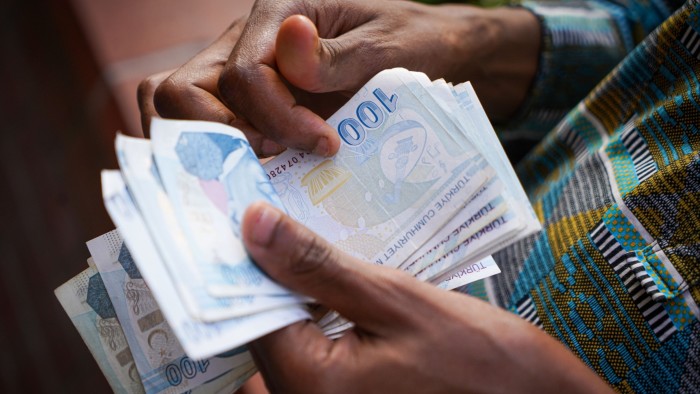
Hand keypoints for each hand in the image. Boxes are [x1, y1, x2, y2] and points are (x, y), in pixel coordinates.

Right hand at [139, 0, 539, 156]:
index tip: (325, 144)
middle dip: (220, 137)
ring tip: (270, 169)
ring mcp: (242, 79)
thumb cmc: (413, 42)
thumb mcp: (388, 44)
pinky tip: (262, 180)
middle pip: (181, 93)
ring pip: (182, 116)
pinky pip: (211, 135)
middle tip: (277, 157)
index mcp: (276, 14)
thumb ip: (337, 54)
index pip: (240, 74)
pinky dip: (223, 161)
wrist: (428, 55)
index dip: (275, 118)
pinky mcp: (252, 111)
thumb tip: (288, 42)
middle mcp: (244, 44)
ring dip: (216, 152)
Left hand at [241, 202, 612, 393]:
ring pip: (293, 337)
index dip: (247, 260)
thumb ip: (319, 268)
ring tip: (312, 237)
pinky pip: (319, 352)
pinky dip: (323, 314)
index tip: (250, 212)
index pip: (249, 314)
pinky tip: (340, 279)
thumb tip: (254, 225)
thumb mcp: (397, 301)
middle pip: (268, 327)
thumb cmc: (483, 362)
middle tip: (284, 215)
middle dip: (274, 272)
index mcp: (310, 387)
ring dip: (300, 290)